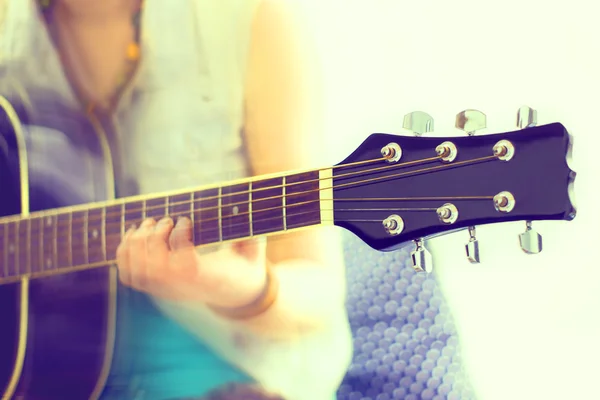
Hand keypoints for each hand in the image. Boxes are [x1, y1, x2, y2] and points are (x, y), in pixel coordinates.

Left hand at [116, 217, 267, 308]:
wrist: (236, 293)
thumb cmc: (245, 265)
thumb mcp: (254, 249)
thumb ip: (250, 232)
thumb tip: (243, 207)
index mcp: (210, 278)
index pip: (184, 266)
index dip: (178, 239)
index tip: (186, 219)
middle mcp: (186, 287)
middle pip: (154, 271)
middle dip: (153, 239)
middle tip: (165, 220)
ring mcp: (169, 289)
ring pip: (138, 273)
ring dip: (137, 244)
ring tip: (148, 223)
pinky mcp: (158, 287)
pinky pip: (130, 276)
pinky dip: (124, 254)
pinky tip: (134, 235)